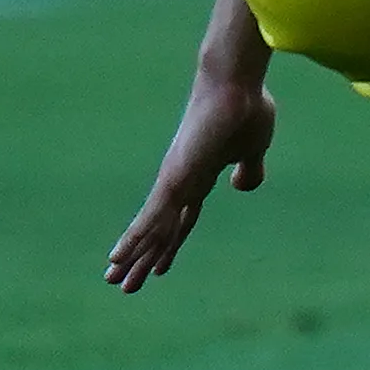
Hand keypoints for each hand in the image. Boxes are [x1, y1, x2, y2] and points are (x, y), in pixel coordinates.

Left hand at [104, 70, 276, 292]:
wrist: (235, 86)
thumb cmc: (246, 109)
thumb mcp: (254, 147)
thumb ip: (249, 168)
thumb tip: (241, 186)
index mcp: (201, 177)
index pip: (182, 219)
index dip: (171, 244)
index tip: (159, 267)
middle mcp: (180, 182)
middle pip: (159, 229)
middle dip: (143, 258)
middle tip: (122, 284)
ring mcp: (175, 181)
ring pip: (150, 229)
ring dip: (133, 256)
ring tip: (114, 280)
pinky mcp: (174, 178)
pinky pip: (151, 216)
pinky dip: (134, 238)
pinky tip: (118, 256)